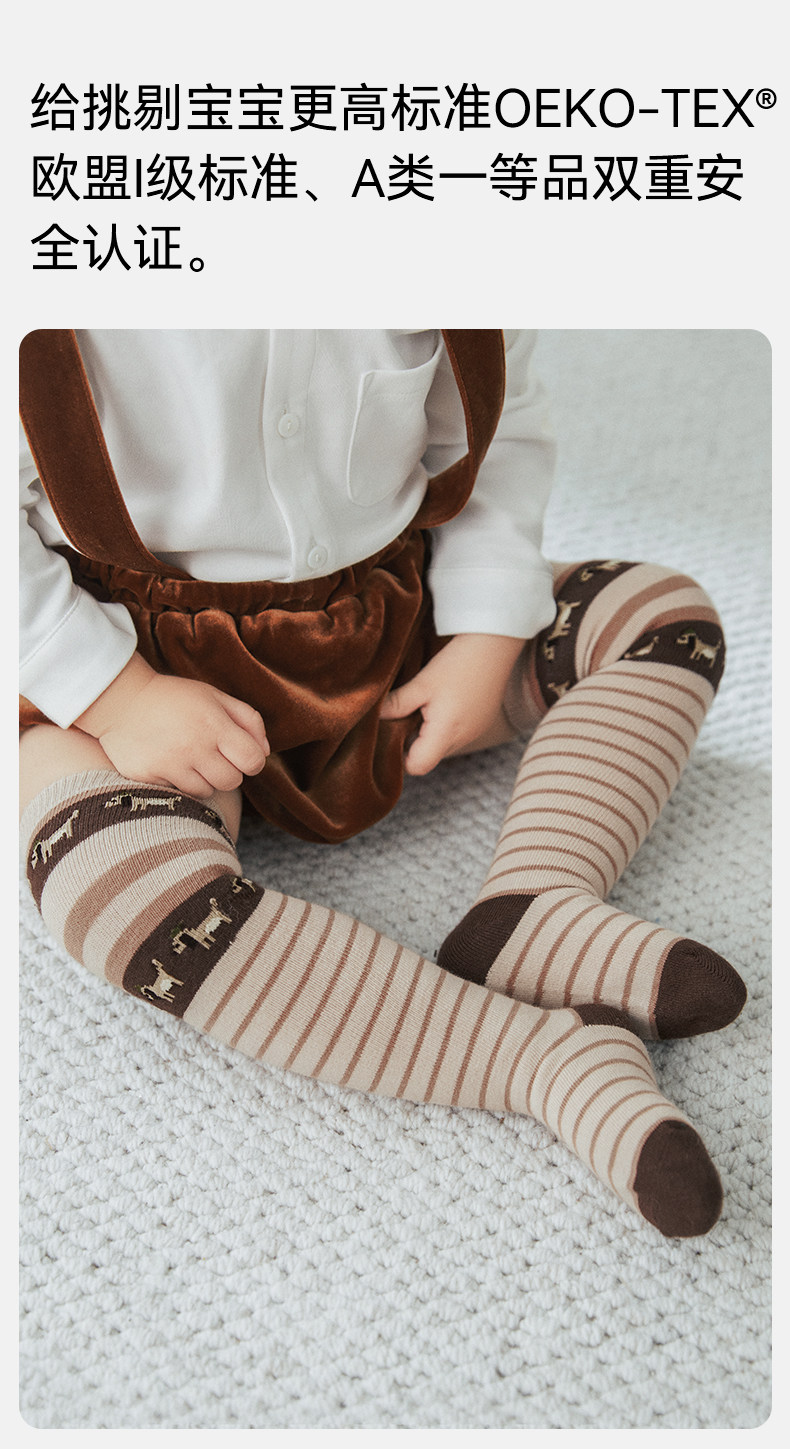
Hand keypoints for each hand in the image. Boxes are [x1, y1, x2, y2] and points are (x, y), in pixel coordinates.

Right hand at [75, 653, 269, 796]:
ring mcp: (170, 764)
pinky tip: (170, 763)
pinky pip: (179, 793)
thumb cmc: (175, 698)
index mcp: (214, 724)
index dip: (252, 760)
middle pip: (232, 781)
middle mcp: (194, 747)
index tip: (240, 754)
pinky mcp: (150, 777)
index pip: (253, 761)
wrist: (121, 701)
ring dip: (204, 779)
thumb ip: (248, 720)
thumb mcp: (215, 696)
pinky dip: (180, 782)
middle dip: (228, 771)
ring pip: (207, 791)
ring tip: (189, 758)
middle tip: (212, 755)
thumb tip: (266, 751)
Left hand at [380, 633, 524, 775]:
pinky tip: (443, 702)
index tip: (391, 735)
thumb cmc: (457, 663)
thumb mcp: (422, 683)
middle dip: (413, 743)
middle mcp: (463, 739)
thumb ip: (396, 704)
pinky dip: (445, 726)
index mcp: (445, 733)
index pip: (418, 767)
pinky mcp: (482, 723)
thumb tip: (372, 716)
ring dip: (430, 734)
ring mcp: (475, 732)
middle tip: (403, 715)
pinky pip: (457, 735)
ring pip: (443, 746)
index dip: (400, 757)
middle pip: (430, 757)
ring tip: (424, 706)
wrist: (495, 645)